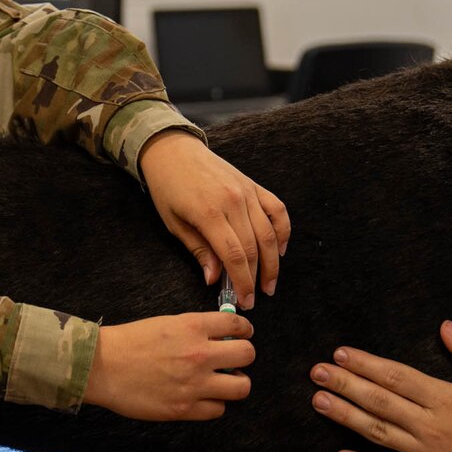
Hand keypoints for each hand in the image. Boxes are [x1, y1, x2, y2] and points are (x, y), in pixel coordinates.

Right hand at [84, 312, 254, 420]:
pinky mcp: (184, 408)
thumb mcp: (167, 323)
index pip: (238, 324)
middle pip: (247, 354)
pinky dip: (214, 404)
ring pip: (241, 387)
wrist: (102, 366)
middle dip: (243, 356)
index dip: (245, 329)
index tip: (243, 334)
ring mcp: (194, 383)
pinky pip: (218, 410)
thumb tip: (220, 336)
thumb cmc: (129, 342)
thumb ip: (195, 329)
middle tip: (233, 360)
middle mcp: (199, 354)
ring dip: (235, 383)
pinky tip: (203, 397)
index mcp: (193, 327)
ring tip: (222, 382)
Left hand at [139, 130, 290, 307]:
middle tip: (256, 298)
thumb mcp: (173, 223)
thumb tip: (214, 279)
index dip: (243, 282)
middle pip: (255, 247)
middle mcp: (233, 201)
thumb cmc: (168, 187)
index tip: (244, 301)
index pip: (235, 255)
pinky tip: (281, 250)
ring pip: (270, 232)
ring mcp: (247, 191)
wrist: (173, 150)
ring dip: (274, 262)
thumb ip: (198, 250)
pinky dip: (283, 231)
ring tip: (270, 283)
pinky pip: (277, 209)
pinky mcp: (253, 185)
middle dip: (257, 278)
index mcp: (209, 212)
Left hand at [310, 321, 451, 451]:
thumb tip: (445, 326)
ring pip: (377, 434)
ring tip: (319, 403)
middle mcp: (431, 426)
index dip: (365, 364)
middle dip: (344, 385)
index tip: (341, 354)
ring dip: (346, 417)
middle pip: (379, 401)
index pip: (396, 376)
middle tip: (316, 373)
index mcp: (447, 398)